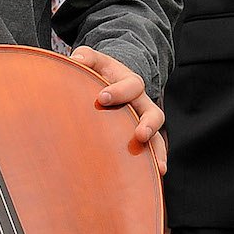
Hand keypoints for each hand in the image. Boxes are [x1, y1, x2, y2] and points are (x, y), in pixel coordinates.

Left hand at [69, 45, 167, 174]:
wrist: (113, 81)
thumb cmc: (100, 72)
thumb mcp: (94, 59)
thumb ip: (85, 56)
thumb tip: (74, 60)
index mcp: (130, 83)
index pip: (131, 85)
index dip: (119, 91)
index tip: (102, 97)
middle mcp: (142, 103)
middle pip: (153, 113)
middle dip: (148, 125)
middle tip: (139, 135)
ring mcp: (144, 122)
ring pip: (157, 137)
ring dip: (157, 151)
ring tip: (158, 168)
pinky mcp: (142, 137)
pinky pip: (153, 150)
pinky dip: (155, 162)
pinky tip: (156, 177)